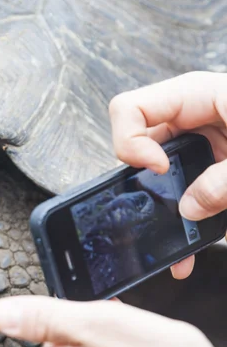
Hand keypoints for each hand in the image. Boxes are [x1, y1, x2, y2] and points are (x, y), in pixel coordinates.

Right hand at [109, 71, 226, 279]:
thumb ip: (225, 181)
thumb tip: (190, 210)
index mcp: (195, 96)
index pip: (130, 109)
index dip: (131, 142)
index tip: (158, 170)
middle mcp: (190, 119)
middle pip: (139, 147)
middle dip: (144, 185)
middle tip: (154, 213)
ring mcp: (200, 146)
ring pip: (159, 179)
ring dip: (163, 213)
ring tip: (176, 248)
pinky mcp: (211, 171)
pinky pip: (184, 195)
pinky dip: (186, 223)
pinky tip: (191, 250)